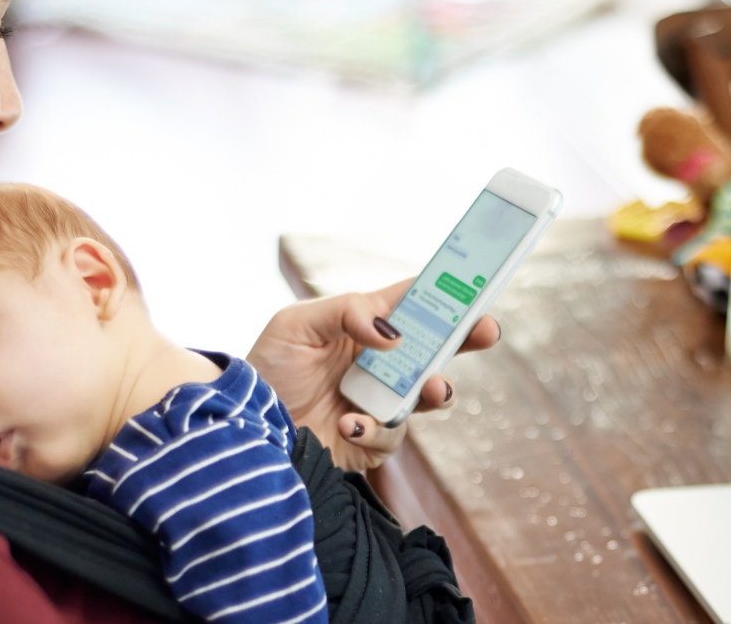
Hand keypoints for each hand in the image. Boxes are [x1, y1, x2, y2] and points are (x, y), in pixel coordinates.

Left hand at [247, 278, 499, 470]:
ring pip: (427, 395)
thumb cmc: (265, 371)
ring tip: (434, 388)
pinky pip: (391, 436)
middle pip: (436, 347)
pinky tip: (348, 424)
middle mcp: (378, 364)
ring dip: (438, 390)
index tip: (475, 287)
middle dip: (467, 337)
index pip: (411, 303)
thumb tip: (394, 333)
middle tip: (487, 331)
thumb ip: (346, 312)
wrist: (243, 431)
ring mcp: (379, 403)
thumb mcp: (295, 325)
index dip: (446, 293)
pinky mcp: (371, 442)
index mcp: (362, 327)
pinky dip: (375, 430)